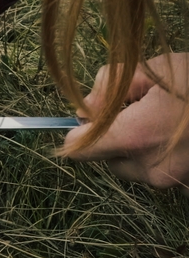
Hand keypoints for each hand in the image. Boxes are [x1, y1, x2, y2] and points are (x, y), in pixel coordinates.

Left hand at [64, 53, 188, 188]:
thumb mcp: (154, 68)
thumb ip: (109, 86)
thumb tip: (84, 109)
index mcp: (135, 137)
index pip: (78, 149)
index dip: (78, 132)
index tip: (88, 117)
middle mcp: (150, 168)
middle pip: (107, 159)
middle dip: (114, 136)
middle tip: (140, 108)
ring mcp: (172, 182)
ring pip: (133, 167)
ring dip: (139, 146)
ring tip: (169, 119)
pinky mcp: (187, 188)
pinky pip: (161, 172)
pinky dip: (164, 156)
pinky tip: (183, 134)